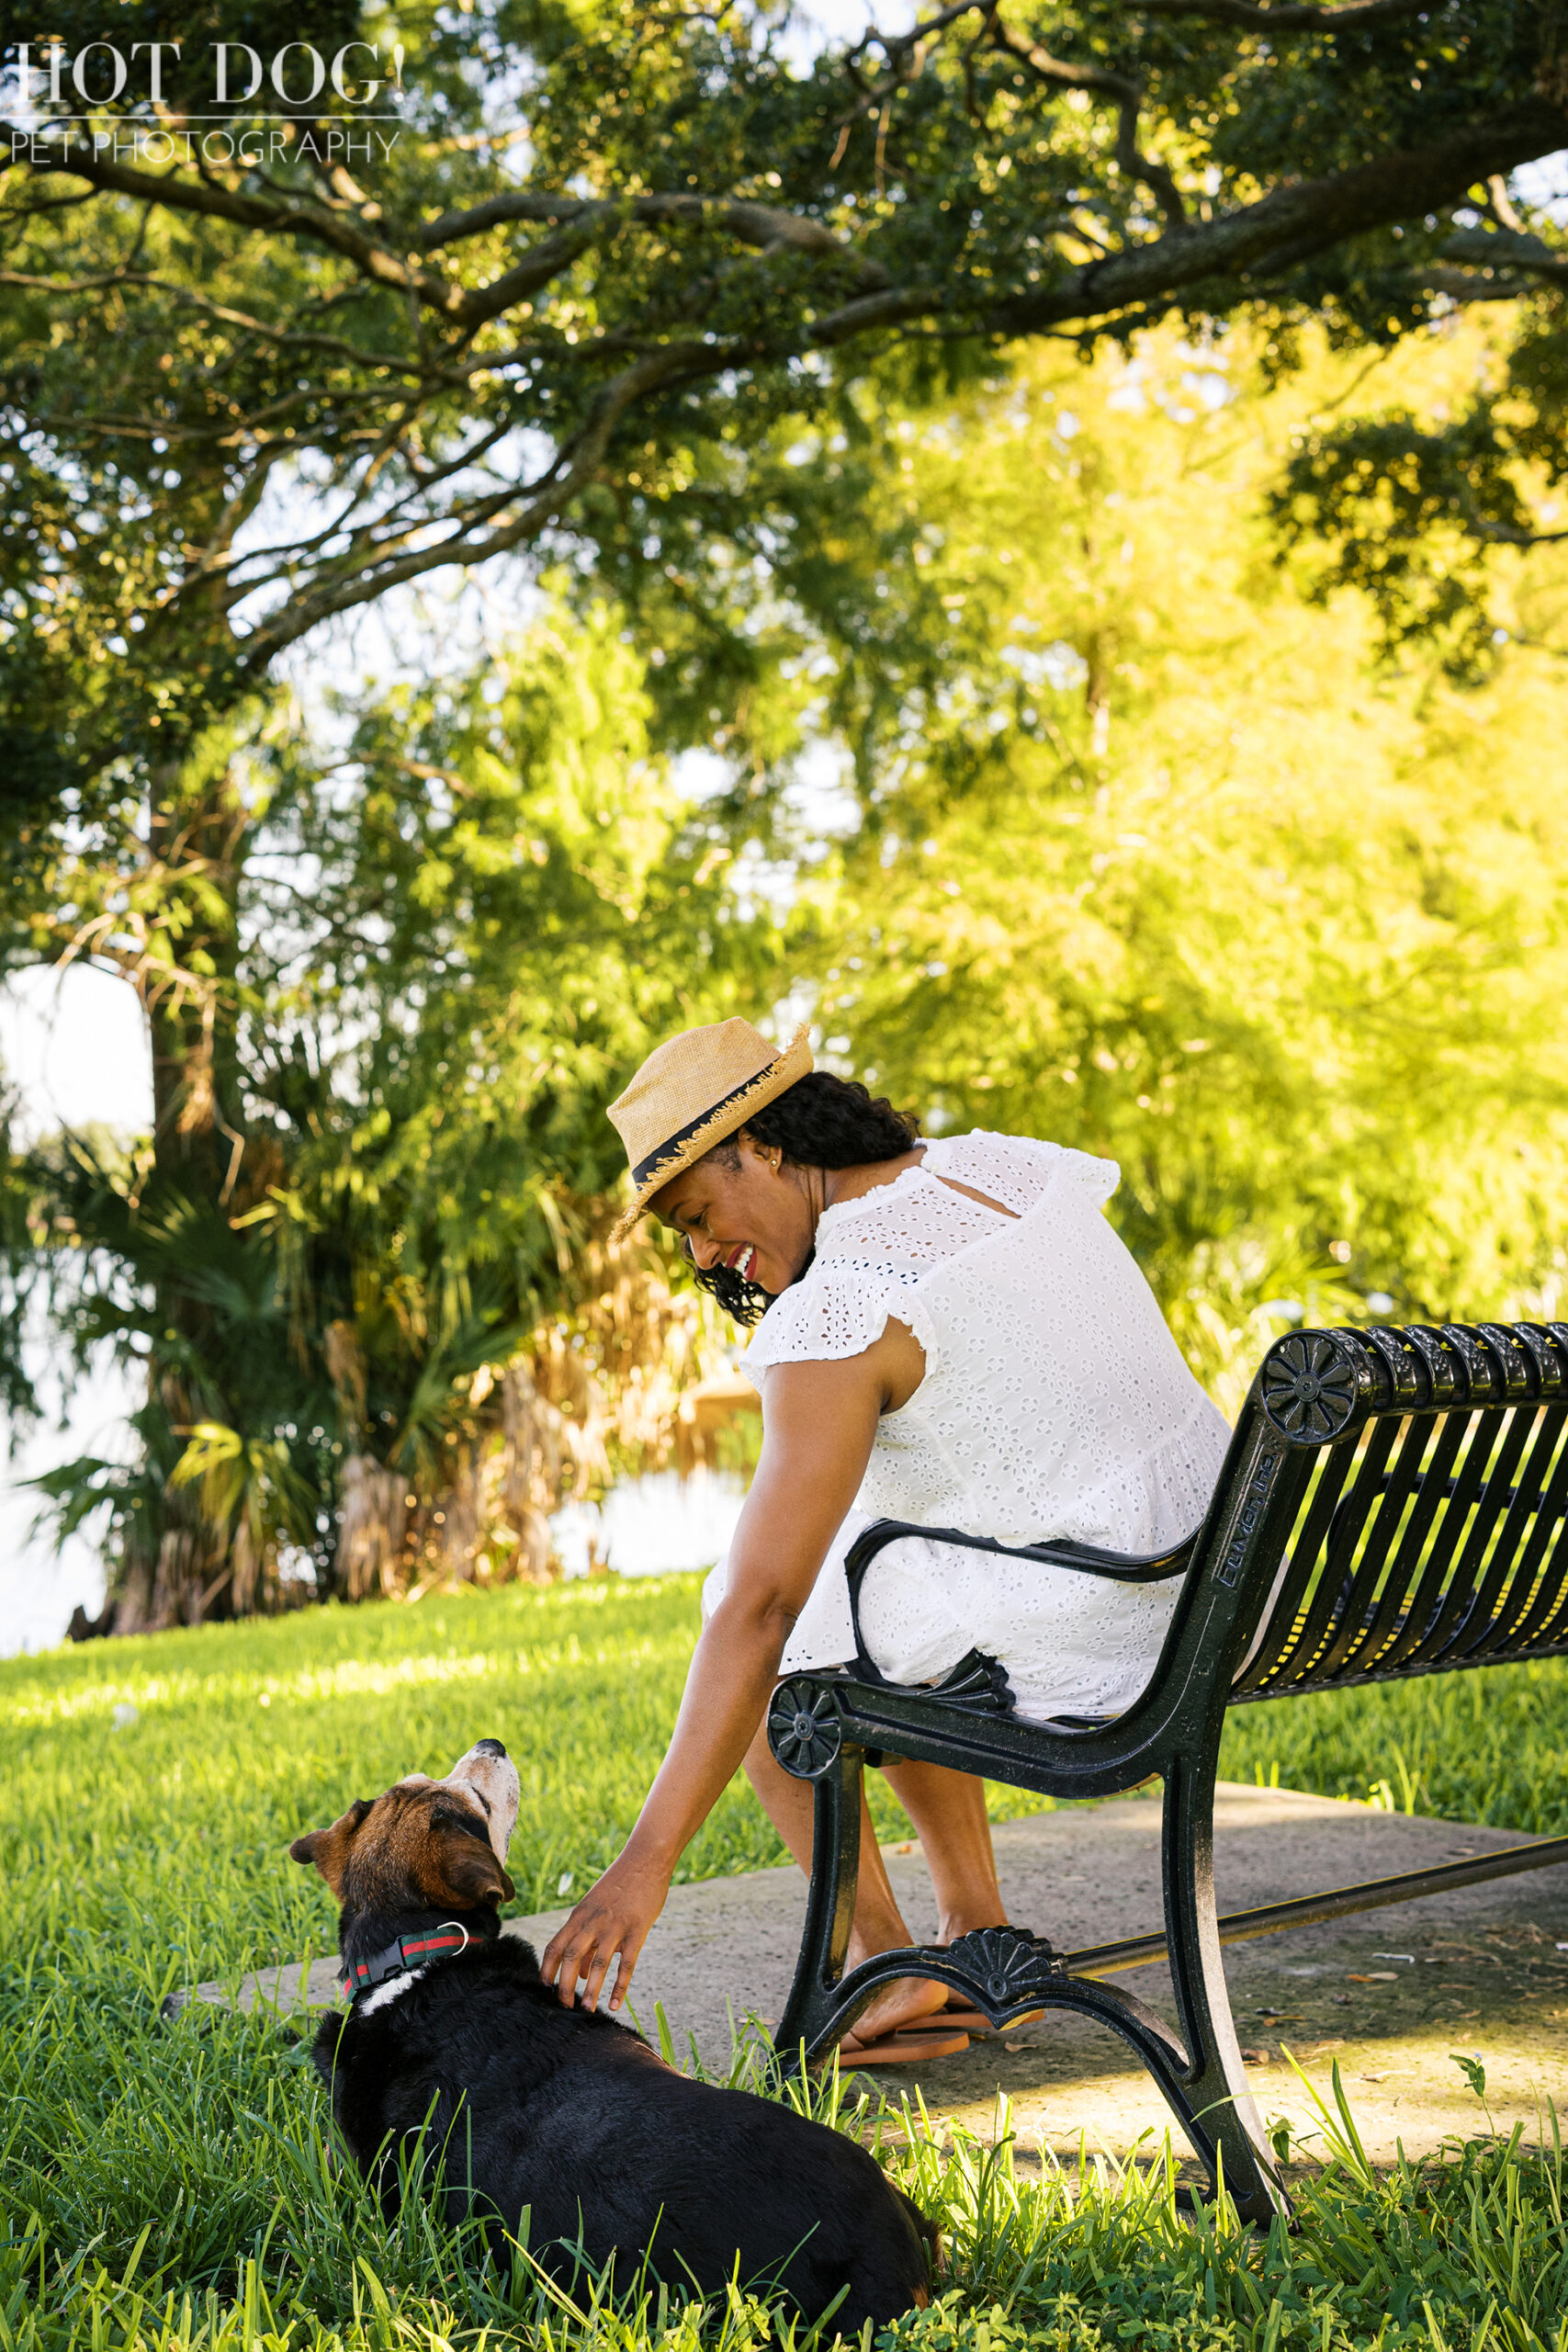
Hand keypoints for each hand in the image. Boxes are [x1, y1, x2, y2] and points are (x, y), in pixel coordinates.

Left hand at [539, 1843, 671, 2014]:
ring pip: (598, 1963)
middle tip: (565, 2006)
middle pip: (572, 1957)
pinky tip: (615, 2004)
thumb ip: (588, 1938)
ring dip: (591, 1990)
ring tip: (587, 2010)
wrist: (646, 1859)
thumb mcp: (597, 1907)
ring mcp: (615, 1926)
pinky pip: (626, 1964)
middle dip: (565, 1985)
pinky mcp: (637, 1930)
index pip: (555, 1945)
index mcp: (579, 1915)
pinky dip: (619, 1987)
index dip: (547, 1969)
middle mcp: (593, 1921)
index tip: (545, 1988)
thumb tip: (583, 1973)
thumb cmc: (621, 1885)